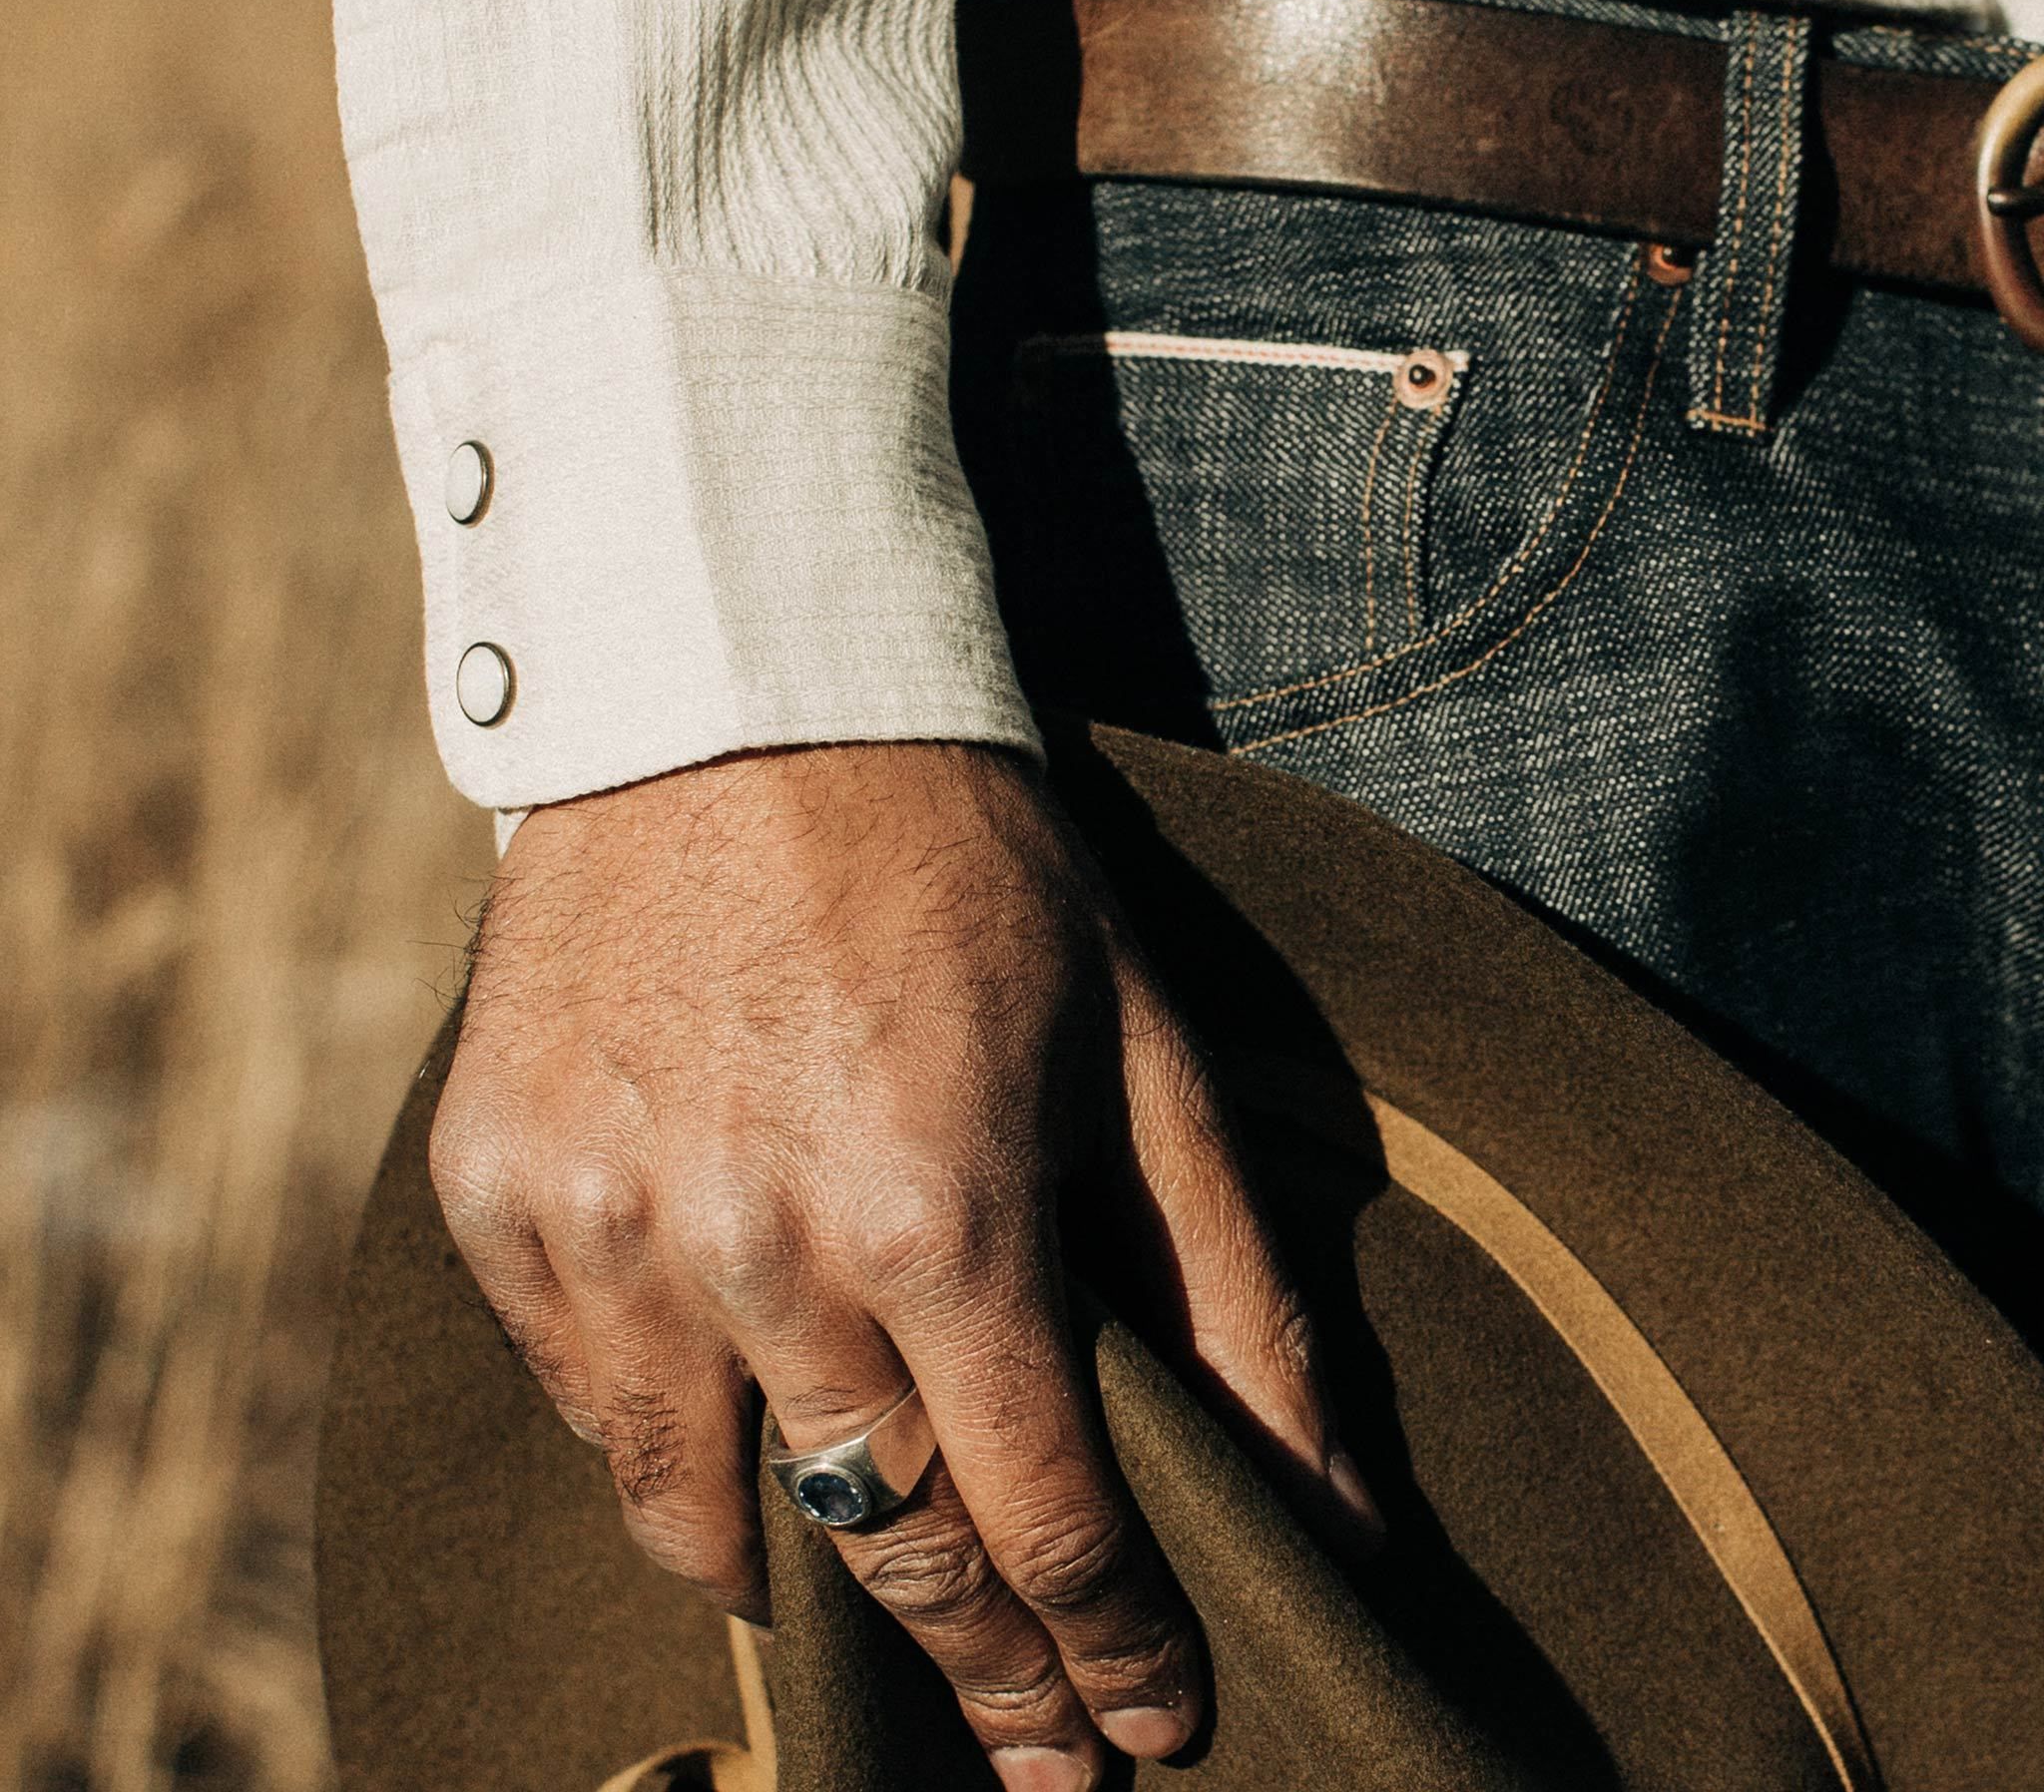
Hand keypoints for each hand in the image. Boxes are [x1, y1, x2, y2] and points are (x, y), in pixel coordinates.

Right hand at [429, 741, 1379, 1790]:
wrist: (741, 697)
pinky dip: (665, 1437)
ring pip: (706, 1517)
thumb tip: (1330, 1507)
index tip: (1149, 1734)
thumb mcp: (1135, 1049)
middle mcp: (760, 1252)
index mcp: (944, 1215)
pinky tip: (732, 1408)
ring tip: (879, 1591)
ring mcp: (607, 1230)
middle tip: (1041, 1750)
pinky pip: (584, 1400)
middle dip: (987, 1680)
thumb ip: (1232, 1288)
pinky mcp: (501, 1193)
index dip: (1113, 1661)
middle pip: (888, 1555)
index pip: (1049, 1526)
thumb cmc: (968, 865)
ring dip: (810, 1577)